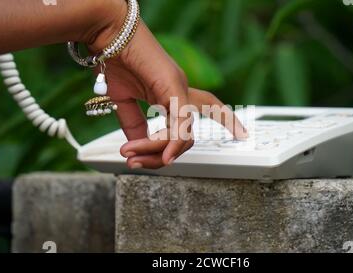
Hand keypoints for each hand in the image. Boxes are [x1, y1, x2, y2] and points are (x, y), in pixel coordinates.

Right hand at [90, 3, 247, 168]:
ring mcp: (180, 87)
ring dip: (157, 152)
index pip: (208, 107)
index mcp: (173, 93)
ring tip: (133, 157)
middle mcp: (182, 91)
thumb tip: (139, 146)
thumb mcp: (125, 101)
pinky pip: (181, 119)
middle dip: (169, 155)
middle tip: (142, 163)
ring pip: (183, 133)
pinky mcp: (172, 84)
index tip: (243, 134)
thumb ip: (134, 124)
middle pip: (190, 134)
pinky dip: (174, 141)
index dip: (226, 120)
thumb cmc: (118, 61)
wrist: (109, 34)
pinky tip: (165, 155)